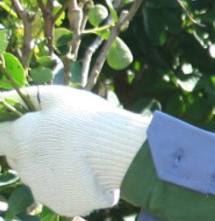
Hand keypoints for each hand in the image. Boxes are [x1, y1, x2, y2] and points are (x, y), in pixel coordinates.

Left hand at [0, 85, 149, 216]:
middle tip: (60, 138)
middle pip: (18, 158)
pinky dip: (68, 183)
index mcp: (19, 139)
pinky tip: (87, 173)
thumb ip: (29, 96)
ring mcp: (41, 189)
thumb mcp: (59, 96)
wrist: (118, 153)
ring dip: (51, 166)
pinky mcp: (60, 204)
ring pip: (39, 176)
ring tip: (79, 156)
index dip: (10, 130)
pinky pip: (59, 192)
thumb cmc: (88, 119)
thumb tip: (4, 97)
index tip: (28, 126)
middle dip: (32, 148)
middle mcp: (24, 168)